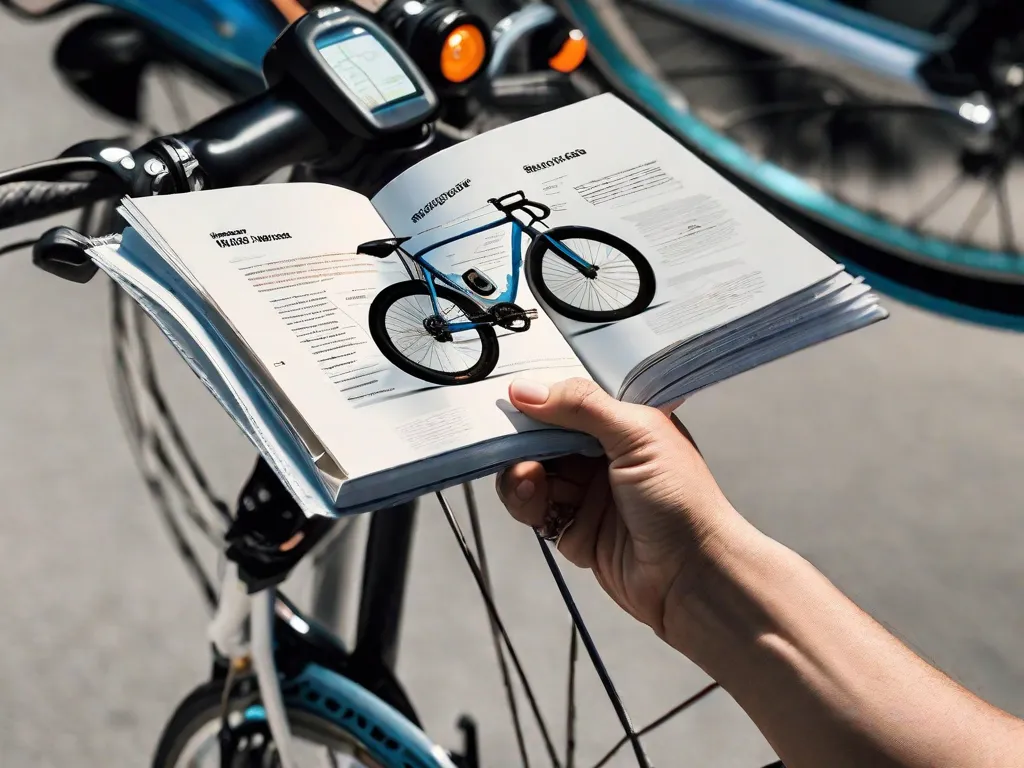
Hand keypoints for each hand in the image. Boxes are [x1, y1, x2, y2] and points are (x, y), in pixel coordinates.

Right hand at [496, 378, 741, 637]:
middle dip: (523, 435)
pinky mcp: (571, 527)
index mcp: (626, 423)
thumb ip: (581, 406)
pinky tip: (530, 496)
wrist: (692, 577)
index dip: (542, 394)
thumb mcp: (637, 436)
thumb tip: (524, 388)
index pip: (574, 398)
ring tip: (528, 477)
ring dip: (520, 470)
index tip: (513, 393)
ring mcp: (586, 491)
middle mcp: (604, 454)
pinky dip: (523, 499)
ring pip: (532, 470)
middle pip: (545, 434)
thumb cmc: (682, 500)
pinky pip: (532, 506)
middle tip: (507, 438)